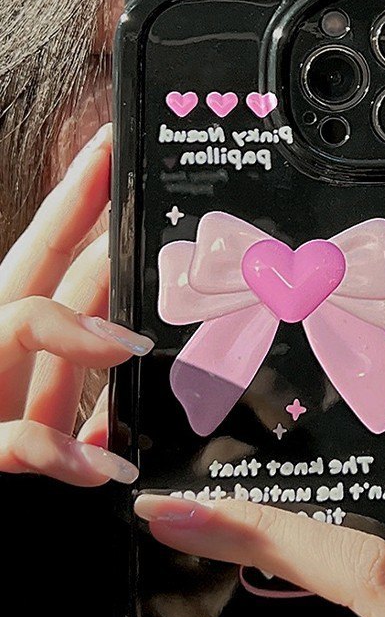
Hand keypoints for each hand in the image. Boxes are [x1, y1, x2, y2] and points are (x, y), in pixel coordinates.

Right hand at [0, 124, 152, 485]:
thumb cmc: (10, 457)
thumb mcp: (48, 433)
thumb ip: (89, 414)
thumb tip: (140, 403)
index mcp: (14, 349)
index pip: (47, 261)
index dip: (76, 204)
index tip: (112, 149)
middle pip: (32, 269)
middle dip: (77, 216)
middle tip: (127, 169)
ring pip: (14, 326)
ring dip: (75, 331)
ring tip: (130, 345)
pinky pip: (12, 439)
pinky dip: (57, 451)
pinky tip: (105, 467)